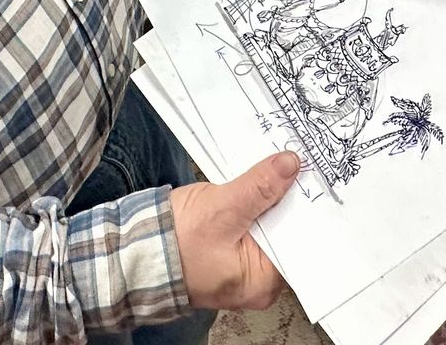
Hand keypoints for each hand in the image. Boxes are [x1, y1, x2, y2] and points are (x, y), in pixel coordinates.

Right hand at [169, 151, 298, 309]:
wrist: (134, 252)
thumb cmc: (173, 244)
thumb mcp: (221, 209)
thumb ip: (259, 187)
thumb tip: (290, 166)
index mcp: (263, 281)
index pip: (301, 241)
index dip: (307, 206)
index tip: (311, 176)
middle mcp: (258, 279)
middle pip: (288, 231)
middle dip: (289, 199)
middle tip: (297, 164)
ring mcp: (244, 264)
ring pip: (270, 223)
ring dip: (271, 197)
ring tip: (280, 167)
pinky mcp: (231, 249)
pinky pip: (253, 223)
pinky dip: (255, 202)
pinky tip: (259, 181)